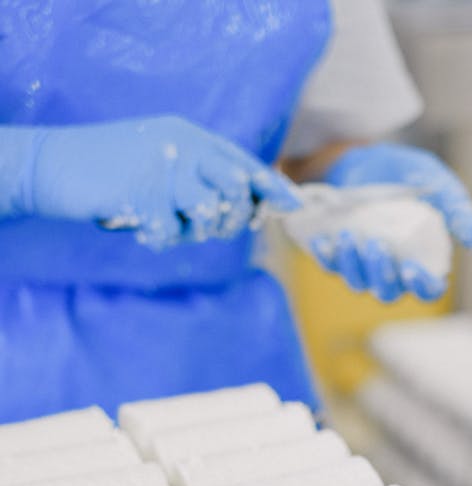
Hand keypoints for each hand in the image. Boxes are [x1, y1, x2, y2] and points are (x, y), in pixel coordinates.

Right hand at [19, 116, 299, 248]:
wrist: (54, 164)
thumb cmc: (110, 169)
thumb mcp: (160, 160)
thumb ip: (198, 174)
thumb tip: (249, 209)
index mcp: (188, 135)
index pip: (243, 162)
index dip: (271, 187)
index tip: (293, 206)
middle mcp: (181, 146)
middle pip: (235, 189)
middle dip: (230, 219)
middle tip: (207, 227)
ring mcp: (162, 169)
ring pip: (209, 213)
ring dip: (193, 231)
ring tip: (166, 223)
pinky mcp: (143, 195)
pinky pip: (172, 235)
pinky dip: (159, 239)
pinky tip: (140, 226)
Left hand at [313, 142, 471, 302]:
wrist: (368, 158)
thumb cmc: (410, 177)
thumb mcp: (442, 189)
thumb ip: (463, 216)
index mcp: (424, 261)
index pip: (427, 290)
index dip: (421, 286)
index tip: (412, 269)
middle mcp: (394, 271)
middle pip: (389, 292)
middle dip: (381, 274)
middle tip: (375, 246)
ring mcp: (364, 266)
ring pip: (359, 283)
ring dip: (353, 265)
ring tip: (348, 238)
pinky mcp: (337, 255)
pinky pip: (331, 265)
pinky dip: (327, 255)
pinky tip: (325, 240)